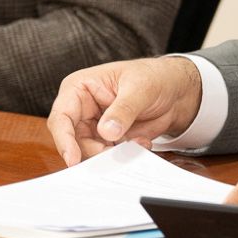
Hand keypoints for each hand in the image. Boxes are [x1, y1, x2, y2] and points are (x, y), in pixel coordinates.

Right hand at [46, 57, 202, 164]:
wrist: (175, 91)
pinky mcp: (108, 140)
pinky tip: (143, 143)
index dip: (64, 139)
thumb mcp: (139, 88)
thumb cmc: (153, 77)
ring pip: (90, 151)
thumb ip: (123, 110)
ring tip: (138, 143)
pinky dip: (123, 155)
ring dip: (112, 155)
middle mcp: (82, 109)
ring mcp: (94, 126)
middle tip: (116, 156)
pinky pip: (108, 155)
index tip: (73, 159)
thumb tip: (106, 131)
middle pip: (73, 140)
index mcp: (79, 88)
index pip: (62, 117)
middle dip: (94, 151)